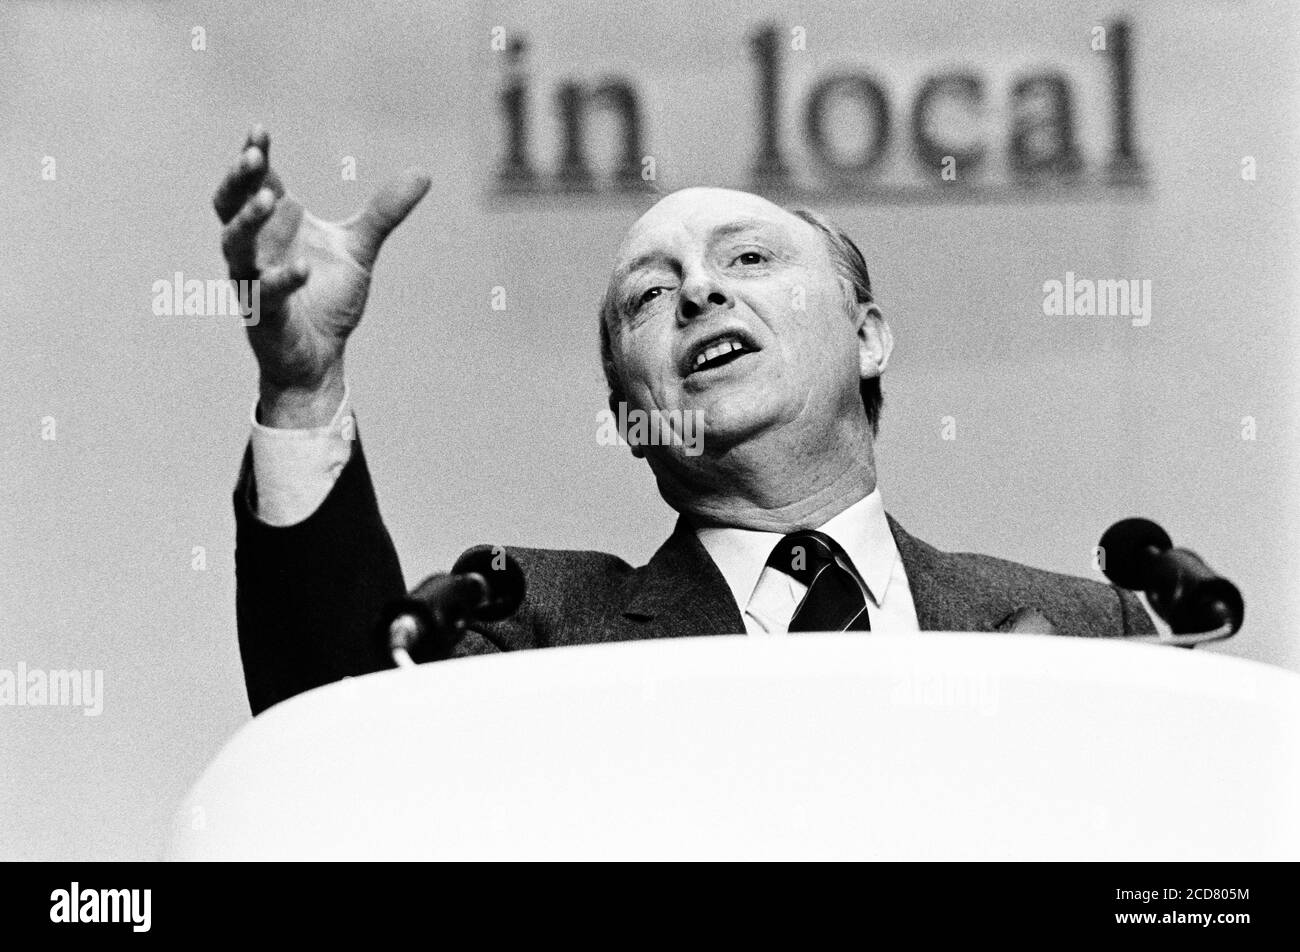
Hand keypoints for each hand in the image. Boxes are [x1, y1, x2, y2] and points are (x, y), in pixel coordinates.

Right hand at [213, 125, 429, 425]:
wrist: (320, 356)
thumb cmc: (327, 298)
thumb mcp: (360, 248)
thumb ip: (384, 212)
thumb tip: (423, 173)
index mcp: (272, 226)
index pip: (255, 183)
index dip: (254, 156)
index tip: (259, 130)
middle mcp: (255, 248)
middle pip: (228, 205)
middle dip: (239, 180)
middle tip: (254, 156)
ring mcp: (253, 280)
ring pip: (235, 245)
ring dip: (249, 221)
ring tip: (273, 199)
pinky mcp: (263, 314)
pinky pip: (266, 293)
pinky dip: (284, 279)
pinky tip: (304, 269)